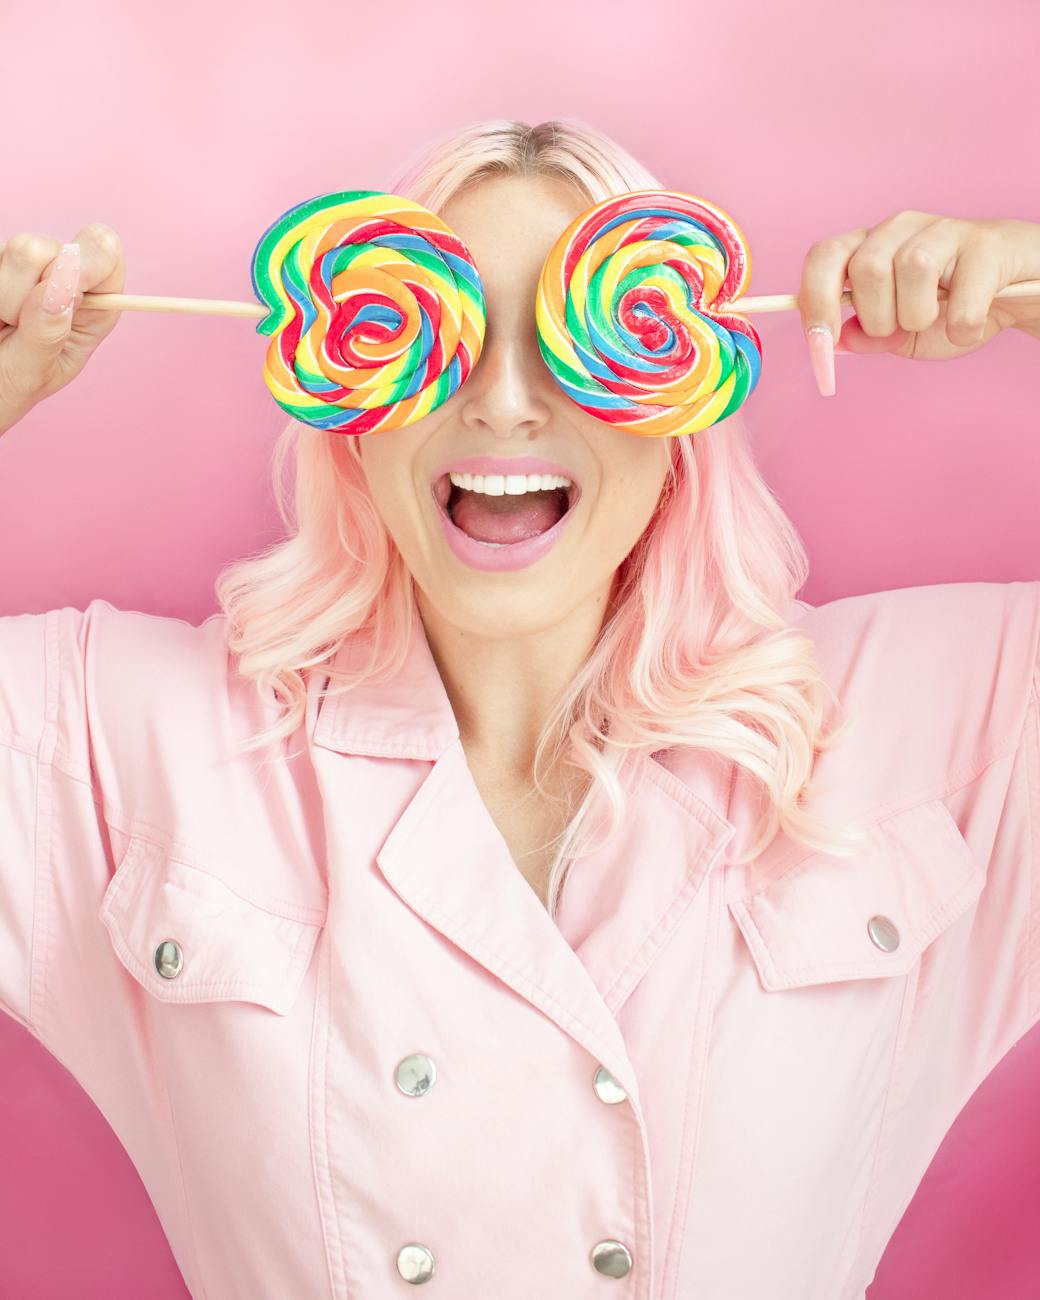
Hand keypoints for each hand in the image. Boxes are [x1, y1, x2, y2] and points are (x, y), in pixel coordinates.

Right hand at [0, 223, 124, 434]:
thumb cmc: (9, 385)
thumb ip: (48, 331)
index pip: (106, 252)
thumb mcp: (33, 370)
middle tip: (19, 327)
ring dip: (6, 297)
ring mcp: (23, 265)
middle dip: (32, 289)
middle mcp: (61, 276)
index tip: (69, 289)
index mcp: (93, 304)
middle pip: (51, 247)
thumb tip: (63, 284)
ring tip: (3, 326)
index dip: (89, 261)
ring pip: (17, 248)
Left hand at [797, 211, 1039, 394]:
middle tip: (901, 329)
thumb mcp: (904, 335)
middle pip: (866, 267)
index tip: (821, 344)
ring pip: (912, 268)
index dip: (815, 302)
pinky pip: (962, 297)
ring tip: (936, 322)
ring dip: (918, 316)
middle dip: (878, 317)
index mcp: (871, 247)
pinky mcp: (988, 243)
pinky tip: (969, 325)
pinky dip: (961, 326)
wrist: (1022, 293)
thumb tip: (836, 339)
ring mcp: (945, 229)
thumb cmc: (955, 309)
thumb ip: (868, 338)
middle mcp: (902, 229)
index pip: (825, 257)